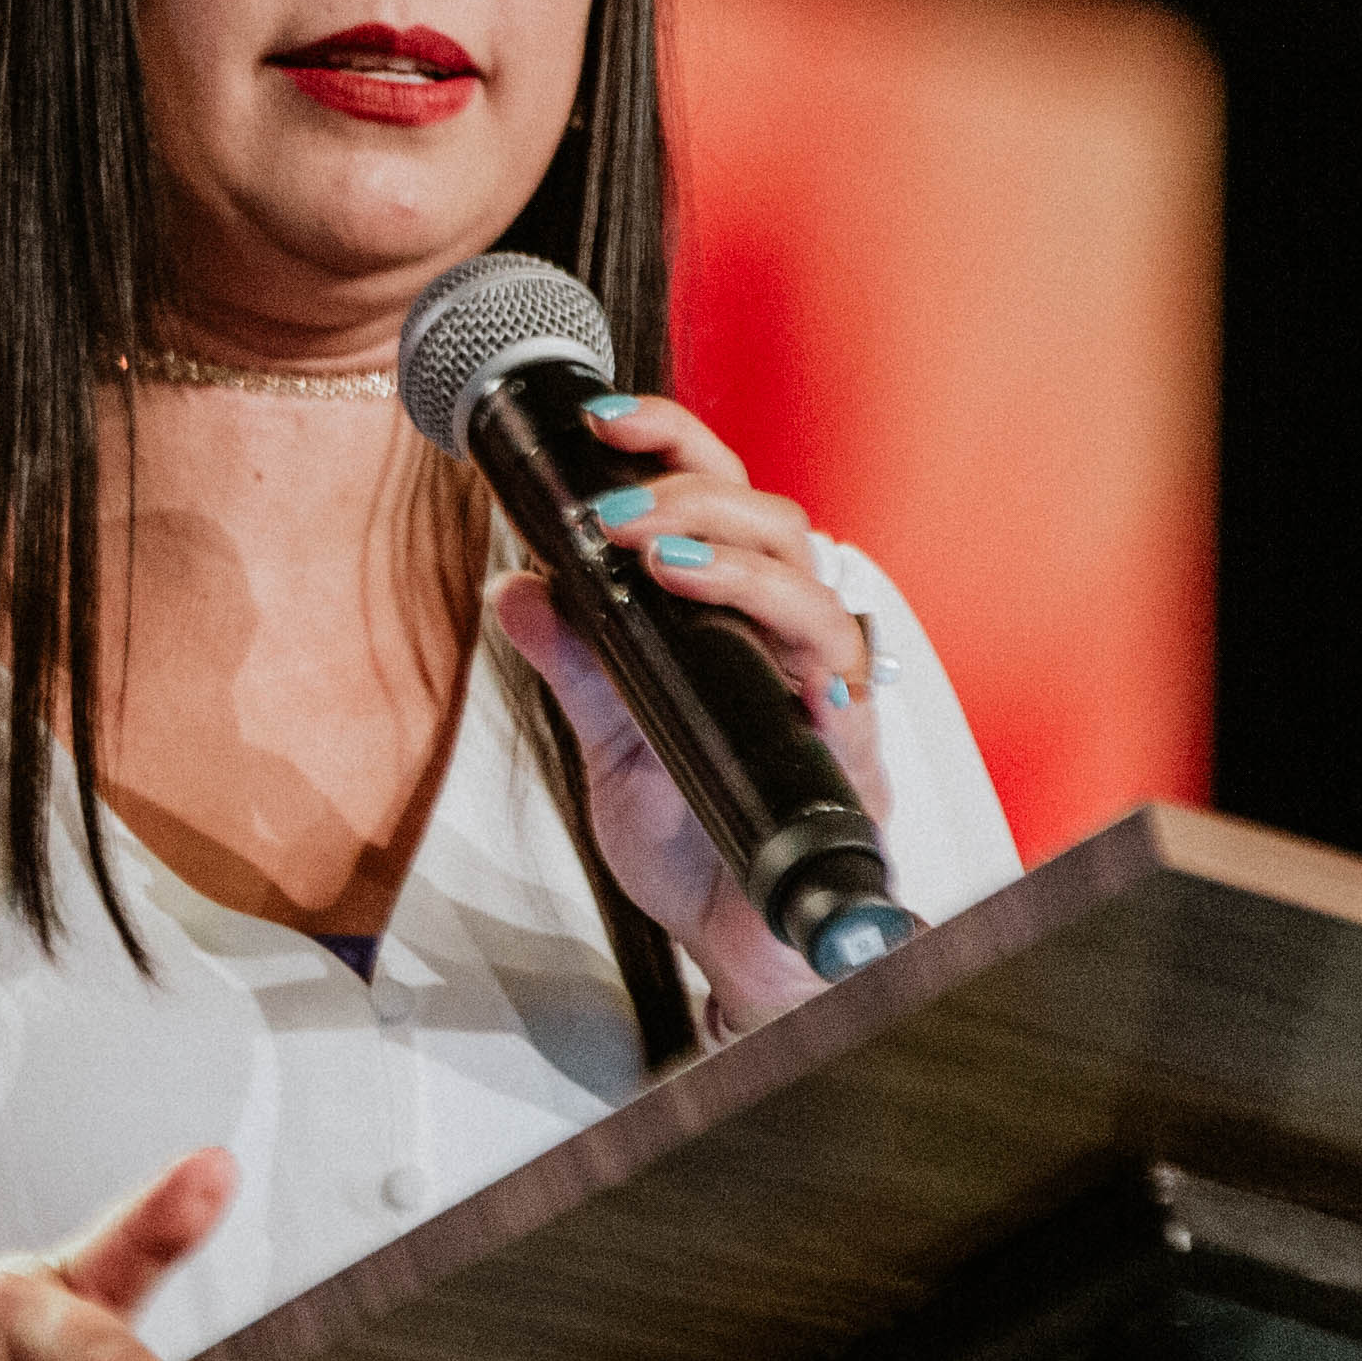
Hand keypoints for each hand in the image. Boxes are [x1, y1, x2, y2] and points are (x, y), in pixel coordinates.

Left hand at [484, 386, 890, 1024]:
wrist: (734, 940)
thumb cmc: (693, 836)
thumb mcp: (606, 738)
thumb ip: (572, 659)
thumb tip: (514, 586)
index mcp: (735, 619)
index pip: (721, 501)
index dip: (673, 446)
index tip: (604, 420)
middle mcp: (788, 641)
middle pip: (775, 519)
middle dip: (691, 492)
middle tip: (611, 509)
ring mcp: (824, 693)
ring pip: (813, 585)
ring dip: (733, 555)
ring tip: (658, 552)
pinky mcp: (847, 754)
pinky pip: (845, 680)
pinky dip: (802, 645)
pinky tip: (750, 631)